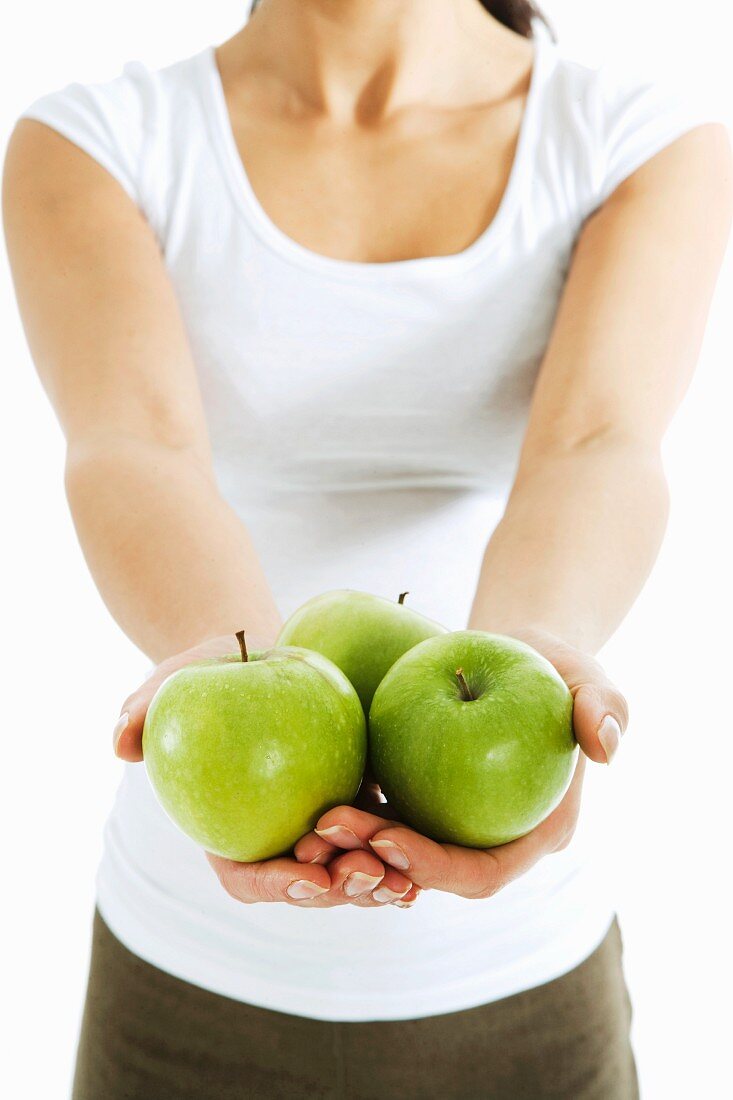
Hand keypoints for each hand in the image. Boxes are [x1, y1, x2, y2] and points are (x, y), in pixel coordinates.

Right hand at [112, 635, 416, 908]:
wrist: (267, 649)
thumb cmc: (212, 666)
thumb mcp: (175, 679)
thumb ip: (140, 710)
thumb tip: (120, 745)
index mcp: (233, 828)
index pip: (247, 875)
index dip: (274, 884)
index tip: (306, 874)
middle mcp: (280, 839)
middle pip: (308, 885)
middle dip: (339, 891)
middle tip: (369, 876)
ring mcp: (323, 828)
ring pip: (352, 873)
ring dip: (379, 884)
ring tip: (406, 882)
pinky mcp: (361, 803)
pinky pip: (385, 837)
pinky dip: (404, 853)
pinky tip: (428, 856)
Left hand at [295, 629, 627, 900]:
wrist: (517, 654)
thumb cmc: (555, 666)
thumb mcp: (587, 676)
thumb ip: (603, 706)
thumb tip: (606, 746)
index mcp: (533, 833)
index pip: (484, 873)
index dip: (434, 868)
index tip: (387, 838)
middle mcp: (489, 842)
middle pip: (429, 874)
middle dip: (375, 864)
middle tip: (328, 828)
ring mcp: (450, 826)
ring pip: (394, 855)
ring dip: (350, 848)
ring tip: (308, 821)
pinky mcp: (418, 802)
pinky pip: (378, 818)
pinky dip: (347, 815)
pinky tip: (308, 796)